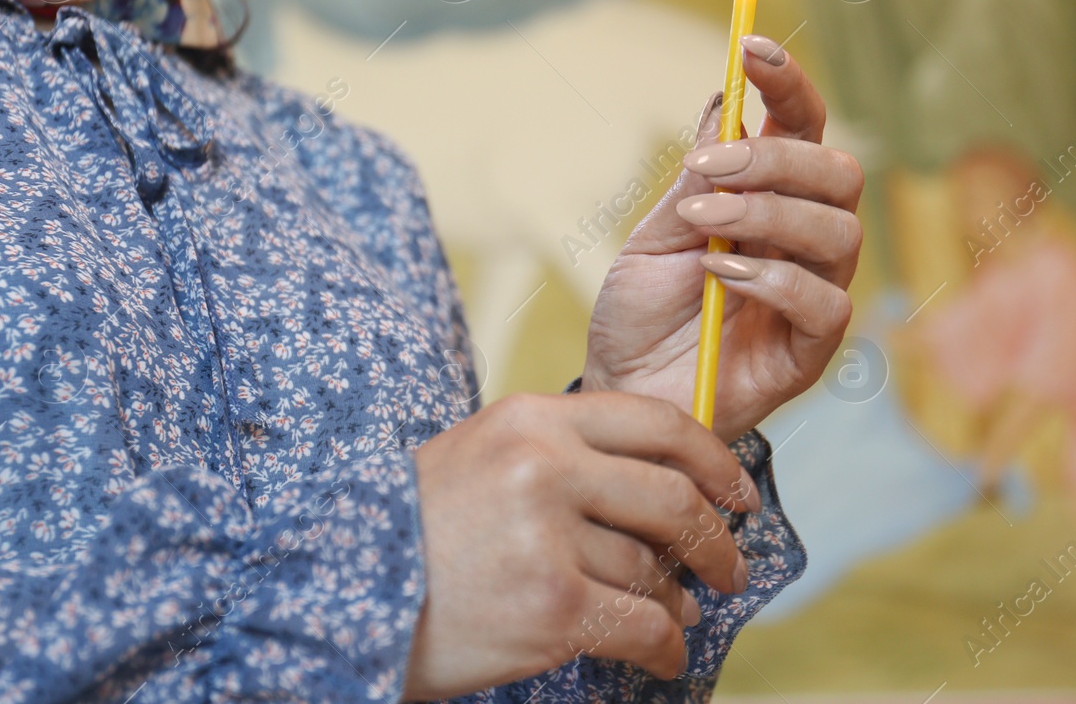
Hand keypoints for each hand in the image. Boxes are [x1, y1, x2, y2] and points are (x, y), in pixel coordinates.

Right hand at [403, 391, 759, 699]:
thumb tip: (665, 487)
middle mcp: (546, 467)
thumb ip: (564, 456)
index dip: (713, 459)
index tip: (737, 490)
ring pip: (653, 569)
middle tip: (730, 567)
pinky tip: (662, 655)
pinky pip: (642, 626)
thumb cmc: (418, 529)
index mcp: (534, 419)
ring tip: (673, 614)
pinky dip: (664, 646)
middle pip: (672, 496)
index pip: (656, 422)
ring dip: (674, 600)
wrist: (338, 592)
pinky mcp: (551, 606)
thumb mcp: (485, 457)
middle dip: (716, 539)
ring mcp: (548, 537)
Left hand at [584, 37, 863, 441]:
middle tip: (712, 168)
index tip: (751, 46)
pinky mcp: (811, 350)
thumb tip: (726, 100)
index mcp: (771, 200)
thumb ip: (697, 179)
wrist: (623, 393)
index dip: (789, 82)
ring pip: (840, 230)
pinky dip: (771, 277)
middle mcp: (804, 241)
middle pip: (840, 173)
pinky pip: (825, 302)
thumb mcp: (655, 234)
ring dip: (768, 213)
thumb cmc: (640, 314)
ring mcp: (814, 293)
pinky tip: (719, 276)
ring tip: (702, 225)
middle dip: (779, 158)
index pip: (804, 127)